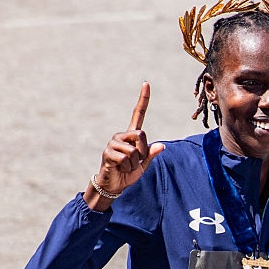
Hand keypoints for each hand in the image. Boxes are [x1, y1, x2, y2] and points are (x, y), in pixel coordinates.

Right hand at [85, 82, 164, 209]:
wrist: (114, 185)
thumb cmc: (128, 173)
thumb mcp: (143, 165)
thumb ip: (151, 155)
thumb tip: (161, 146)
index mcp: (132, 135)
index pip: (138, 114)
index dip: (143, 99)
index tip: (146, 83)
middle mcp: (121, 135)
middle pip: (142, 134)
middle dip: (143, 152)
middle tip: (135, 162)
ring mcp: (113, 143)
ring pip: (134, 150)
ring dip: (134, 163)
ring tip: (126, 166)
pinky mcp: (108, 152)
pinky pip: (126, 158)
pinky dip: (127, 167)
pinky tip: (119, 168)